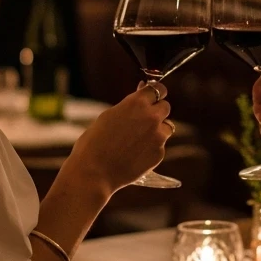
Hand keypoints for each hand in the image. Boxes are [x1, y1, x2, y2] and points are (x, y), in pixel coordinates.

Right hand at [63, 82, 171, 196]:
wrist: (94, 172)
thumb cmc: (94, 142)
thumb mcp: (109, 115)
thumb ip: (129, 106)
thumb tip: (141, 94)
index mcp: (137, 103)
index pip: (158, 88)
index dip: (155, 93)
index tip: (151, 98)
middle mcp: (151, 117)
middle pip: (166, 107)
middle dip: (157, 111)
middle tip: (144, 119)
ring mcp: (157, 136)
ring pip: (167, 127)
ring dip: (157, 130)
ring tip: (138, 140)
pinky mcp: (159, 154)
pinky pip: (160, 146)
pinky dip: (152, 148)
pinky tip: (135, 154)